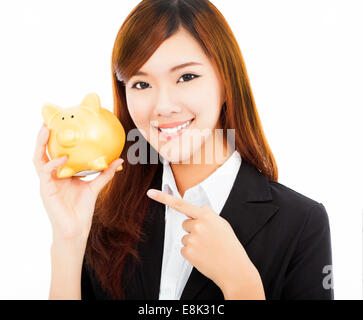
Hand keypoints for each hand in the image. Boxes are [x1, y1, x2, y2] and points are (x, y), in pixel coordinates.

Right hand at [33, 123, 123, 242]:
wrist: (76, 229)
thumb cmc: (82, 209)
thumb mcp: (95, 187)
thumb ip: (105, 173)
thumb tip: (119, 160)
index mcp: (61, 173)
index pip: (55, 152)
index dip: (55, 139)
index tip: (61, 122)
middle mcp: (52, 176)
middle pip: (43, 152)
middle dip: (43, 136)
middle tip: (48, 120)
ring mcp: (47, 182)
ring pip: (38, 159)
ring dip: (40, 144)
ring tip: (46, 130)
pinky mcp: (46, 190)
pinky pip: (46, 173)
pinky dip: (54, 163)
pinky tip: (64, 158)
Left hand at [146, 188, 260, 293]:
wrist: (234, 268)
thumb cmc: (229, 246)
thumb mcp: (222, 224)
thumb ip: (208, 215)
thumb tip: (199, 210)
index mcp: (206, 216)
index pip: (181, 204)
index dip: (164, 198)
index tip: (150, 193)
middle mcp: (197, 225)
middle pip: (185, 223)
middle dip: (193, 229)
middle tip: (208, 239)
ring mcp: (191, 238)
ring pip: (185, 237)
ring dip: (193, 242)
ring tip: (208, 248)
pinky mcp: (187, 251)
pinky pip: (184, 248)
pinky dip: (192, 252)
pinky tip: (203, 255)